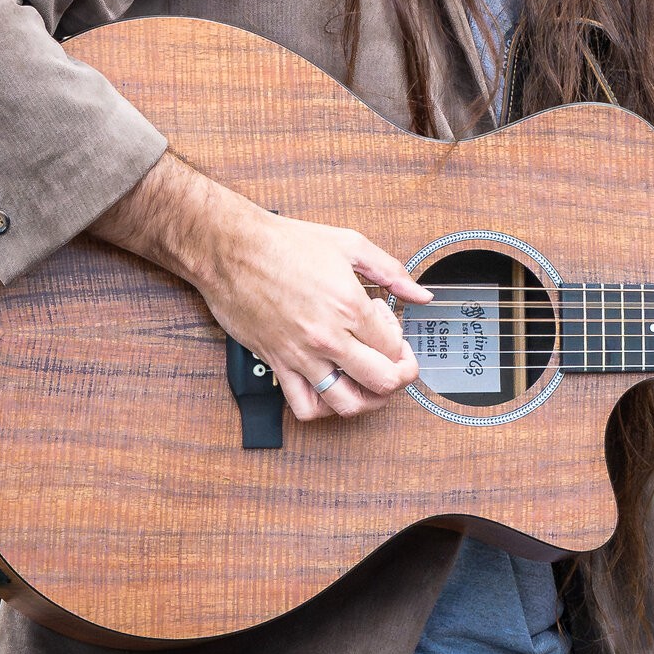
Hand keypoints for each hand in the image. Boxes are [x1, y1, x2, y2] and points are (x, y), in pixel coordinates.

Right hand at [91, 153, 432, 421]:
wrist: (232, 250)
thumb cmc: (284, 244)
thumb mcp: (349, 244)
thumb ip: (392, 272)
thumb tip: (421, 294)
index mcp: (350, 306)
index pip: (393, 346)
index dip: (400, 340)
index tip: (390, 325)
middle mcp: (328, 337)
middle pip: (382, 381)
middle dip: (400, 377)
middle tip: (398, 364)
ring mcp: (302, 355)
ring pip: (347, 404)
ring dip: (369, 401)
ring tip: (372, 385)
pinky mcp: (277, 364)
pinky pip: (304, 407)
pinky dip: (324, 410)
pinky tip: (332, 390)